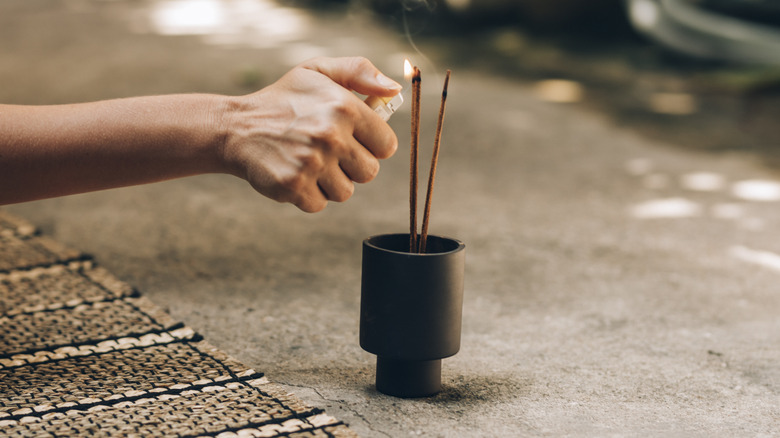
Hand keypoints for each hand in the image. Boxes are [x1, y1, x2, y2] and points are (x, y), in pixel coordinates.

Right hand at [219, 57, 401, 212]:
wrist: (236, 128)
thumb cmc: (284, 100)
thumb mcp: (318, 71)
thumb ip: (360, 72)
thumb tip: (394, 88)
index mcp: (344, 107)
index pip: (387, 145)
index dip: (372, 145)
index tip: (355, 141)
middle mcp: (331, 135)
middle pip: (369, 172)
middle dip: (352, 166)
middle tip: (328, 152)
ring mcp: (312, 163)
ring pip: (346, 192)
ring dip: (330, 182)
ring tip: (309, 162)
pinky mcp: (294, 186)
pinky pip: (319, 204)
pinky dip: (308, 194)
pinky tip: (294, 173)